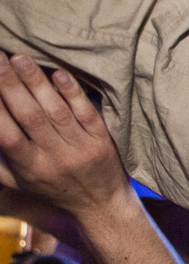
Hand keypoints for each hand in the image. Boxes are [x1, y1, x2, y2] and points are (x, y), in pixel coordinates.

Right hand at [0, 53, 132, 220]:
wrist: (103, 206)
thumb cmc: (54, 190)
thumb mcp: (20, 183)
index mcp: (30, 167)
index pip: (7, 135)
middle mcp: (55, 157)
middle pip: (30, 116)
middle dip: (10, 85)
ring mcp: (81, 147)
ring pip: (56, 111)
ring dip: (37, 82)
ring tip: (20, 58)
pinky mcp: (102, 140)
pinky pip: (86, 113)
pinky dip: (73, 93)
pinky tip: (59, 74)